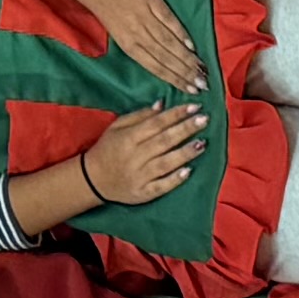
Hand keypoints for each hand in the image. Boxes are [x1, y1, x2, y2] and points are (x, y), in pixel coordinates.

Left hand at [43, 0, 200, 95]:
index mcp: (129, 46)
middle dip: (186, 73)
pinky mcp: (151, 1)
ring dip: (187, 58)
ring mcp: (145, 18)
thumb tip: (163, 60)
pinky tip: (191, 45)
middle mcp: (138, 35)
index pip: (156, 67)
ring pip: (169, 42)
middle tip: (203, 84)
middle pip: (166, 58)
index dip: (175, 80)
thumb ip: (139, 46)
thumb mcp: (119, 33)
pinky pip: (169, 20)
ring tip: (201, 69)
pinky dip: (181, 33)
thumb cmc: (107, 8)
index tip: (191, 91)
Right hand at [77, 94, 209, 217]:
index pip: (156, 123)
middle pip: (164, 141)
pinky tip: (189, 171)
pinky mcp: (143, 193)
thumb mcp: (117, 127)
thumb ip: (140, 116)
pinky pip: (161, 186)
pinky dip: (175, 179)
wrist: (93, 179)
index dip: (176, 114)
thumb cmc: (107, 149)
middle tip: (205, 119)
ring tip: (202, 143)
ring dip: (185, 153)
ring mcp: (139, 176)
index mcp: (128, 138)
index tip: (194, 107)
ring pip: (166, 163)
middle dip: (185, 129)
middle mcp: (134, 156)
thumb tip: (162, 104)